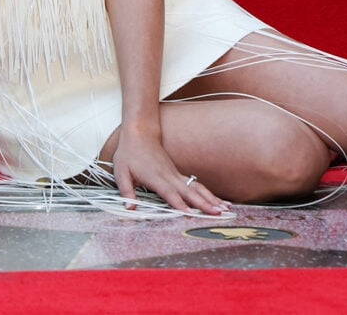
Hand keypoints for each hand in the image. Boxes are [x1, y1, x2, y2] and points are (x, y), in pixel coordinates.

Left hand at [111, 125, 229, 214]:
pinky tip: (218, 201)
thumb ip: (126, 192)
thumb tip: (129, 209)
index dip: (178, 204)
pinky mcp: (178, 174)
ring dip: (211, 199)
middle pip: (189, 192)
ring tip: (225, 209)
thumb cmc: (129, 153)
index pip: (169, 193)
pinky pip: (195, 185)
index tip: (189, 213)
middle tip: (218, 213)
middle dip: (204, 204)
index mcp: (155, 177)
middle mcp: (169, 176)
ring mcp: (175, 174)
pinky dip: (208, 194)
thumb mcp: (121, 172)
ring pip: (196, 188)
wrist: (140, 133)